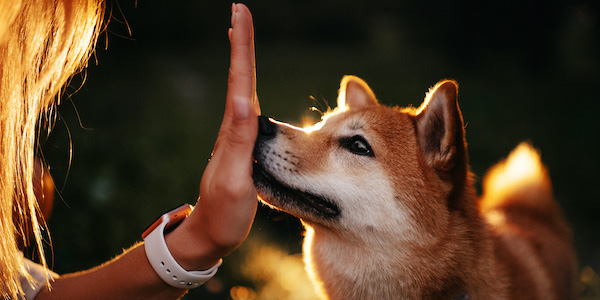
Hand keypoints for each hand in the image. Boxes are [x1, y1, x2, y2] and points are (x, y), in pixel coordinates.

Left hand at [165, 3, 258, 269]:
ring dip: (242, 60)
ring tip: (240, 34)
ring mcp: (236, 138)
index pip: (240, 83)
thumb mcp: (235, 181)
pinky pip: (246, 110)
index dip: (241, 49)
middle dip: (241, 43)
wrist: (210, 235)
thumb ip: (239, 142)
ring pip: (241, 90)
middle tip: (240, 11)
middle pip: (239, 78)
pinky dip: (246, 87)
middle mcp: (233, 129)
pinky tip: (247, 87)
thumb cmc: (224, 214)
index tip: (239, 15)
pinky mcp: (241, 148)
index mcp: (234, 133)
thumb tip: (245, 100)